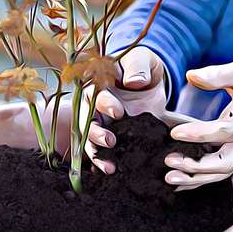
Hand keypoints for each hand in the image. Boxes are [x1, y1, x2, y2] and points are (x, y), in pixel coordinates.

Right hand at [82, 46, 190, 173]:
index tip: (118, 112)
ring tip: (109, 167)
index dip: (105, 103)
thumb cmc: (140, 66)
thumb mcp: (141, 59)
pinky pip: (100, 150)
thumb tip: (134, 83)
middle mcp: (92, 105)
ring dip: (96, 154)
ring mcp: (99, 122)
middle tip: (110, 141)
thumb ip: (138, 68)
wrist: (146, 80)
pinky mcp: (108, 135)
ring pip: (89, 139)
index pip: (95, 94)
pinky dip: (102, 162)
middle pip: (86, 120)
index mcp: (98, 83)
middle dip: (95, 133)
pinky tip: (111, 172)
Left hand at [165, 60, 232, 190]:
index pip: (227, 131)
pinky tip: (179, 180)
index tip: (175, 132)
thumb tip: (191, 76)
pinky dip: (199, 179)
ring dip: (196, 178)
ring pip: (223, 172)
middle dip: (196, 166)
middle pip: (226, 162)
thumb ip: (220, 75)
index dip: (200, 133)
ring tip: (170, 176)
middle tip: (169, 160)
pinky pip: (220, 171)